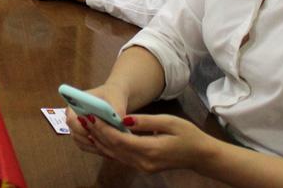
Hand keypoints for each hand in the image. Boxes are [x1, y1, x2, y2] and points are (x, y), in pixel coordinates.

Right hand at [65, 84, 127, 156]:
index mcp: (74, 105)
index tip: (95, 132)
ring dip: (94, 146)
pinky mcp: (84, 137)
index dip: (81, 128)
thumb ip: (117, 108)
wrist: (114, 98)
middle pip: (75, 134)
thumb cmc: (112, 95)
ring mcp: (77, 129)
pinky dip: (97, 150)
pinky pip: (87, 147)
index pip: (71, 120)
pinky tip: (110, 148)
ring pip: (81, 143)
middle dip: (90, 140)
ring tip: (111, 146)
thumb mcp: (116, 98)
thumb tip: (120, 122)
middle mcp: (73, 118)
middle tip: (107, 142)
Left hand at [77, 112, 213, 173]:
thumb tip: (124, 119)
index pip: (120, 140)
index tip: (90, 115)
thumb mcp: (170, 121)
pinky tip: (98, 135)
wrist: (200, 156)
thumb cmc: (187, 135)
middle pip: (113, 148)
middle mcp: (144, 162)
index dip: (103, 128)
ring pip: (114, 154)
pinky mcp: (142, 167)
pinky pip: (120, 157)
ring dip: (98, 140)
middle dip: (96, 132)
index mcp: (151, 150)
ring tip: (85, 124)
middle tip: (82, 117)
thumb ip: (146, 121)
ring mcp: (142, 167)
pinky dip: (107, 146)